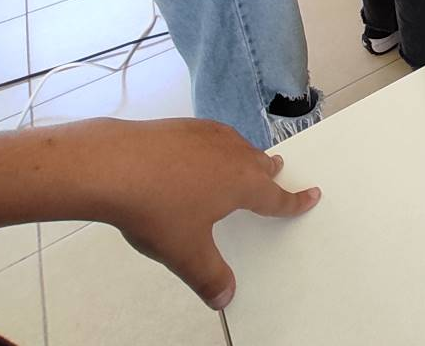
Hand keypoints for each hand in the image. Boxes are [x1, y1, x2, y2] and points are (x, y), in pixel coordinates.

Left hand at [86, 118, 319, 309]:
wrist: (113, 164)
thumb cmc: (154, 207)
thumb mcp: (185, 252)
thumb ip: (208, 276)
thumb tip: (223, 297)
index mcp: (242, 184)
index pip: (277, 197)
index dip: (295, 201)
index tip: (312, 195)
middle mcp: (233, 154)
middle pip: (260, 164)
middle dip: (269, 172)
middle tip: (275, 172)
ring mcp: (208, 135)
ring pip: (238, 146)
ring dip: (244, 157)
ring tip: (239, 164)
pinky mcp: (184, 126)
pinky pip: (211, 136)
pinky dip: (214, 146)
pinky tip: (197, 156)